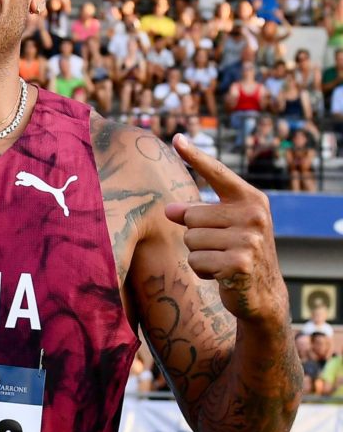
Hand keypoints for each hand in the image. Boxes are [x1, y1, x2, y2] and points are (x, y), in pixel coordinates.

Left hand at [165, 134, 286, 323]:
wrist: (263, 294)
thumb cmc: (238, 254)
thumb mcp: (223, 229)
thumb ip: (197, 215)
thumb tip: (168, 210)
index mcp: (251, 199)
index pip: (218, 173)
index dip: (195, 156)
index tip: (176, 138)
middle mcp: (253, 215)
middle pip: (192, 216)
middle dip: (196, 236)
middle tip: (220, 248)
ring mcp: (248, 239)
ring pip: (191, 240)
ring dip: (199, 255)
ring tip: (221, 261)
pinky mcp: (239, 264)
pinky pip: (196, 262)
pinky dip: (203, 271)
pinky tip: (222, 275)